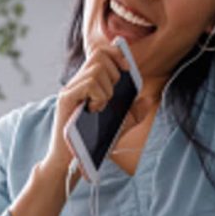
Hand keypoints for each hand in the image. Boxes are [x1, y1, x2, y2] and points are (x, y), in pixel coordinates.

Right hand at [45, 41, 148, 176]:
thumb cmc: (91, 142)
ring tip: (101, 107)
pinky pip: (89, 84)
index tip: (128, 67)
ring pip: (97, 69)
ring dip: (107, 90)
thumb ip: (133, 113)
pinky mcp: (66, 98)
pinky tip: (94, 110)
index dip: (116, 53)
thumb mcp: (119, 126)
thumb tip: (148, 100)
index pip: (101, 52)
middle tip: (111, 95)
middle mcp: (78, 82)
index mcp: (88, 83)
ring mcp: (71, 89)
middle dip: (114, 72)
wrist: (71, 162)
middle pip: (100, 55)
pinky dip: (99, 97)